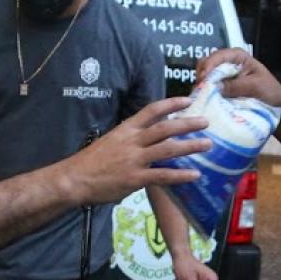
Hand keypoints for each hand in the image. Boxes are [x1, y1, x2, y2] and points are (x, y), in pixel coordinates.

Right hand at [62, 97, 209, 204]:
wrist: (73, 179)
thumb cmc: (90, 163)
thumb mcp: (110, 142)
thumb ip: (130, 140)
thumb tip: (146, 141)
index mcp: (125, 130)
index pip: (151, 110)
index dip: (171, 104)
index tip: (187, 100)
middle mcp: (132, 141)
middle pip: (165, 128)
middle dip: (187, 123)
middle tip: (206, 121)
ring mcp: (134, 159)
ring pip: (168, 149)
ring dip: (190, 146)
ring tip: (207, 144)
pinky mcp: (135, 178)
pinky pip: (163, 175)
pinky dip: (180, 175)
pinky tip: (195, 175)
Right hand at [196, 48, 280, 107]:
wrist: (276, 104)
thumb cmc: (269, 90)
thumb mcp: (255, 86)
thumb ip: (236, 86)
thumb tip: (215, 87)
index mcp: (237, 56)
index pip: (218, 56)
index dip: (209, 66)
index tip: (204, 79)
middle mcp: (227, 62)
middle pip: (206, 64)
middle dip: (201, 76)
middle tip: (200, 90)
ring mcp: (222, 75)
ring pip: (204, 76)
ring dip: (201, 86)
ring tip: (200, 97)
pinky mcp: (220, 87)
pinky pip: (207, 88)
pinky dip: (204, 93)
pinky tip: (203, 101)